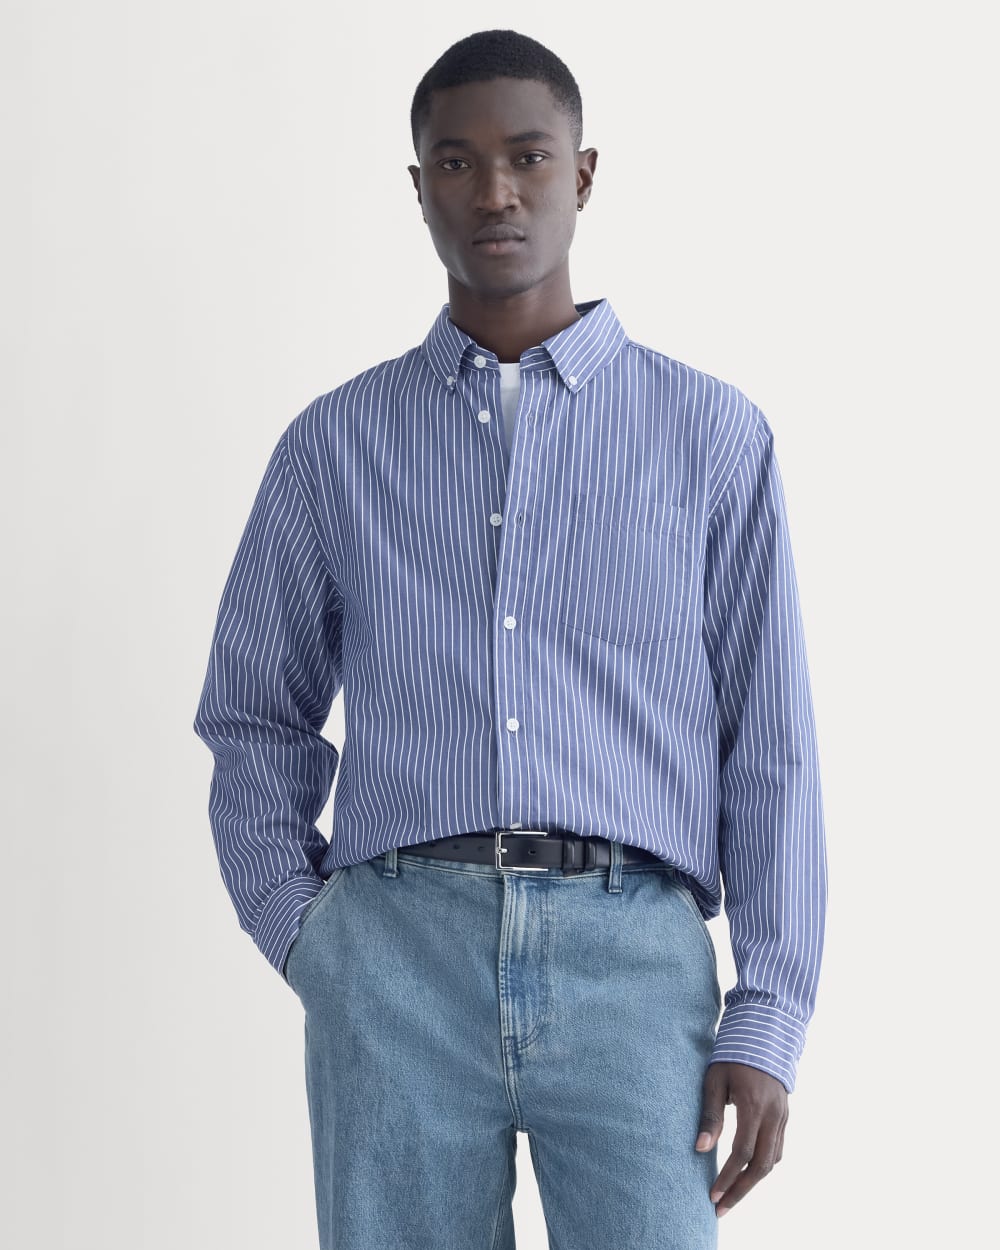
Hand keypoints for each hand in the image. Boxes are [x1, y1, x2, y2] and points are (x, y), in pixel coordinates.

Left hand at [695, 1061, 787, 1217]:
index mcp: (753, 1105)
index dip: (727, 1177)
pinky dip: (763, 1165)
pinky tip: (747, 1173)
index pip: (742, 1152)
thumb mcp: (715, 1079)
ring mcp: (782, 1116)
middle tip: (721, 1208)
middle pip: (761, 1166)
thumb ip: (710, 1114)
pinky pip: (778, 1149)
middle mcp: (772, 1115)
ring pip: (772, 1161)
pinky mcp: (785, 1116)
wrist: (763, 1034)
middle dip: (741, 1191)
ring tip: (732, 1196)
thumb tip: (701, 1148)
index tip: (712, 1194)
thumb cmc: (731, 1055)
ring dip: (753, 1182)